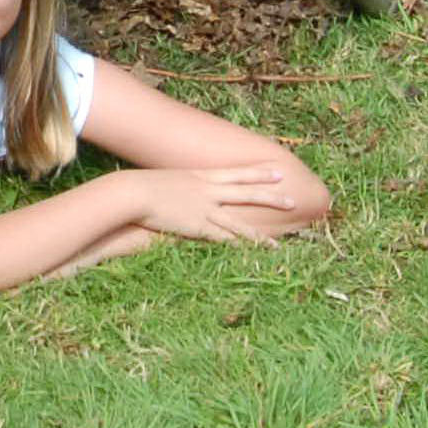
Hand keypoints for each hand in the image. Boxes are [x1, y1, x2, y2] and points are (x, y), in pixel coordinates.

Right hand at [131, 164, 310, 245]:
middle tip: (293, 200)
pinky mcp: (197, 227)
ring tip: (280, 243)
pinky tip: (250, 256)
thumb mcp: (166, 178)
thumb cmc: (142, 185)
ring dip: (261, 235)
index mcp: (202, 176)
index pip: (237, 174)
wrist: (134, 192)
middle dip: (271, 197)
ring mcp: (205, 210)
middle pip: (247, 193)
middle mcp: (209, 191)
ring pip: (240, 223)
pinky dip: (238, 248)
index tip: (278, 171)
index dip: (259, 173)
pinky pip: (222, 239)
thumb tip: (179, 185)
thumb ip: (178, 183)